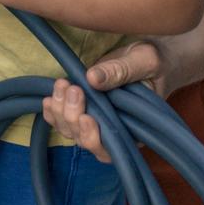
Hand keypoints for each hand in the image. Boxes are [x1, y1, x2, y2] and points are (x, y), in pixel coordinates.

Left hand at [40, 39, 172, 162]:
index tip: (87, 117)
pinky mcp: (85, 109)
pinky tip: (49, 99)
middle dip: (73, 118)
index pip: (111, 147)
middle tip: (73, 89)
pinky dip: (53, 112)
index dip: (94, 138)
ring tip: (61, 85)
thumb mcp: (144, 60)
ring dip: (61, 111)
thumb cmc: (154, 61)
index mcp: (134, 129)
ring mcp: (97, 121)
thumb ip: (121, 70)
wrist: (149, 56)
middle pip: (86, 140)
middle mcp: (114, 132)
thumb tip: (92, 79)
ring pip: (72, 131)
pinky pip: (63, 119)